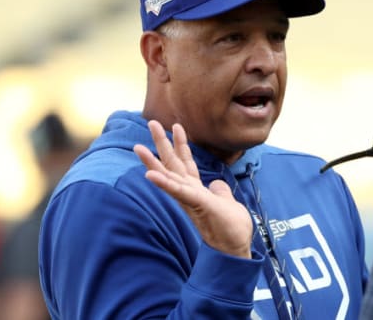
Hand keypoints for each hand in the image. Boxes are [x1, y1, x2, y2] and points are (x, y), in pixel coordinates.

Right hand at [133, 120, 252, 257]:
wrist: (234, 249)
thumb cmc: (231, 228)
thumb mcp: (227, 201)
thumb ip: (218, 190)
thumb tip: (216, 183)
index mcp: (197, 189)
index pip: (187, 163)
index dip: (182, 144)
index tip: (177, 126)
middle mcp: (189, 192)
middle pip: (173, 163)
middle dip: (161, 142)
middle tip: (151, 122)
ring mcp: (190, 199)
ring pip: (169, 176)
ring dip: (152, 161)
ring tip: (137, 146)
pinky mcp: (196, 205)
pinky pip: (178, 192)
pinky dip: (164, 183)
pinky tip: (149, 175)